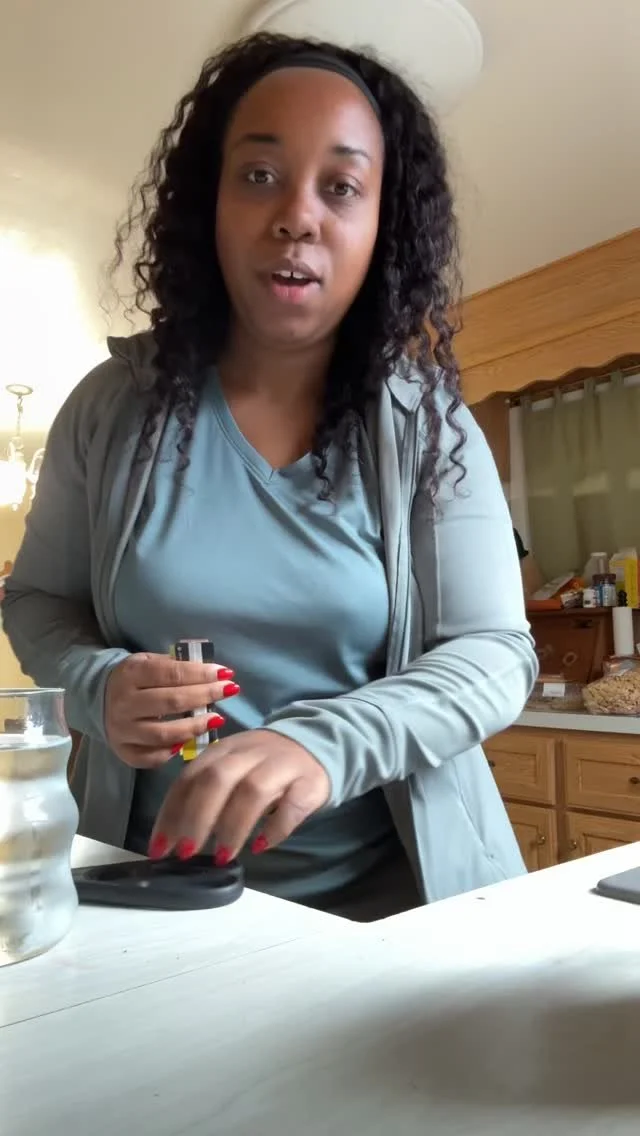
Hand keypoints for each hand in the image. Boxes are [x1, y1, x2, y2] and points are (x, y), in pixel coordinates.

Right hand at [105, 652, 238, 768]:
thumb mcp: (149, 661)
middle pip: (171, 702)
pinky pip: (153, 757)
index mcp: (131, 674)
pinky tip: (189, 741)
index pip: (171, 673)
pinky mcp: (124, 752)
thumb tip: (213, 672)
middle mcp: (124, 703)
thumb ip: (175, 665)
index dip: (201, 673)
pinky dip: (174, 751)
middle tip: (229, 691)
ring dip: (195, 727)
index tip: (227, 673)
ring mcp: (122, 730)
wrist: (98, 698)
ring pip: (164, 734)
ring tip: (216, 719)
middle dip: (205, 696)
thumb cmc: (135, 678)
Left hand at [149, 729, 330, 860]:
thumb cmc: (261, 767)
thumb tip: (171, 836)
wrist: (315, 743)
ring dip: (232, 827)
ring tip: (223, 856)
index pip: (189, 778)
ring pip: (252, 791)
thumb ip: (202, 793)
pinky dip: (274, 828)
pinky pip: (291, 806)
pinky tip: (260, 846)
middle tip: (187, 853)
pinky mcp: (309, 782)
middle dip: (197, 818)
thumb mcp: (229, 770)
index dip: (171, 813)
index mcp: (222, 751)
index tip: (159, 848)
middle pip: (217, 780)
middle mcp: (249, 753)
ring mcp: (281, 765)